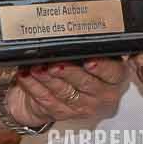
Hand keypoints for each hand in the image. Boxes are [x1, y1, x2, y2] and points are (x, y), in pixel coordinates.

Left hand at [1, 57, 130, 128]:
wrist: (66, 91)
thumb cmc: (82, 67)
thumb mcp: (93, 54)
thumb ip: (91, 46)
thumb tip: (77, 29)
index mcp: (115, 77)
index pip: (112, 72)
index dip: (101, 67)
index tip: (89, 61)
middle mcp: (103, 94)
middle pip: (86, 83)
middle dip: (68, 71)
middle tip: (55, 63)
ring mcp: (83, 106)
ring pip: (64, 92)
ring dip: (48, 79)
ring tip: (37, 67)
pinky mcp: (63, 113)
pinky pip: (47, 99)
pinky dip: (34, 86)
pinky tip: (26, 75)